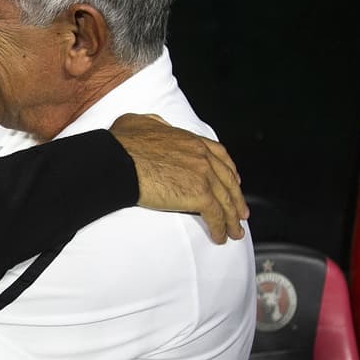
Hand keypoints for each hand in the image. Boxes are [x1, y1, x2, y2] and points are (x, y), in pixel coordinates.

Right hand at [109, 113, 248, 243]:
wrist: (118, 161)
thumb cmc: (122, 143)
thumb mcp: (141, 123)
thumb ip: (155, 125)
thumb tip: (156, 126)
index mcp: (190, 140)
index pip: (219, 155)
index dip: (229, 170)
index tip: (234, 181)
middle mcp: (202, 155)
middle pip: (228, 180)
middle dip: (236, 198)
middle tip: (241, 213)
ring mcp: (203, 174)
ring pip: (226, 200)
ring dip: (232, 219)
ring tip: (234, 232)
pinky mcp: (200, 194)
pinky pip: (216, 215)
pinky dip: (220, 228)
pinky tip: (220, 237)